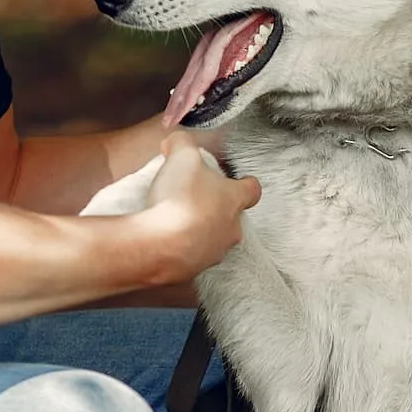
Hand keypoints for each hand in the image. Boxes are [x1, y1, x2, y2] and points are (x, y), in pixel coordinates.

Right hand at [139, 132, 260, 280]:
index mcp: (234, 201)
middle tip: (194, 198)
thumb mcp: (181, 156)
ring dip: (197, 230)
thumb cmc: (180, 197)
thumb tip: (177, 140)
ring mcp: (212, 254)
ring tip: (174, 220)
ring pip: (211, 240)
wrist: (159, 244)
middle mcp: (230, 231)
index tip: (238, 180)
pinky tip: (163, 239)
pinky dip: (179, 249)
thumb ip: (182, 143)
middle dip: (215, 209)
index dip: (245, 183)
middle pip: (230, 217)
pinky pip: (189, 257)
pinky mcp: (191, 271)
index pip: (252, 190)